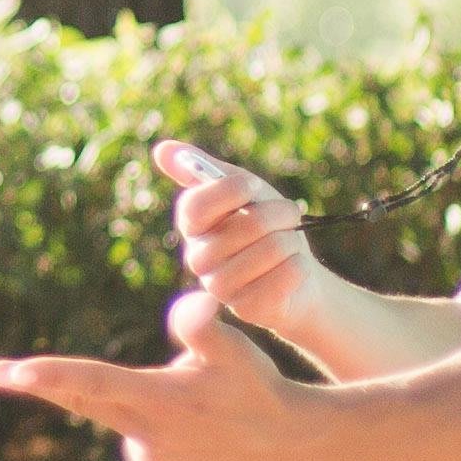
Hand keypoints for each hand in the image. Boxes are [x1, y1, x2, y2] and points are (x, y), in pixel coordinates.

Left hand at [0, 292, 316, 460]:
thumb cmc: (256, 384)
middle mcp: (146, 434)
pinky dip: (153, 428)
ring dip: (140, 401)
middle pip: (81, 399)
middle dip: (37, 383)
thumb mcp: (235, 347)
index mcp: (158, 398)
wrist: (285, 444)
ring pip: (121, 413)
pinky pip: (137, 439)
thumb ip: (202, 324)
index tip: (12, 372)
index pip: (93, 382)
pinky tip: (191, 432)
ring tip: (194, 406)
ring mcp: (148, 460)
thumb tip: (185, 305)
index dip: (51, 375)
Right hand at [156, 137, 325, 333]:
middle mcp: (199, 257)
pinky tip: (294, 267)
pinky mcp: (246, 310)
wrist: (297, 272)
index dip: (229, 192)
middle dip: (276, 214)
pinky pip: (278, 281)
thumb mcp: (241, 189)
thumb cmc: (267, 224)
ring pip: (266, 252)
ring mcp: (220, 287)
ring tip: (292, 241)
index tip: (252, 186)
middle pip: (242, 228)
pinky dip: (295, 269)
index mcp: (194, 225)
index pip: (195, 207)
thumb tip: (162, 150)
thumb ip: (204, 169)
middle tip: (290, 213)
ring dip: (290, 241)